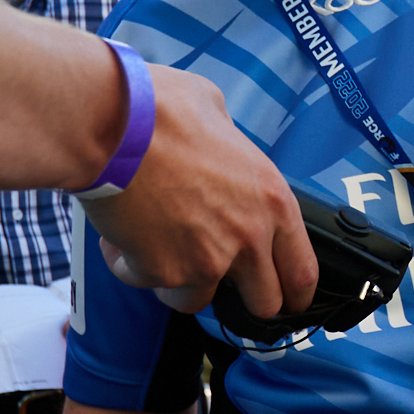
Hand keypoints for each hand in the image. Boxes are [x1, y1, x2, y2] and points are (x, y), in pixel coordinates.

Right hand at [94, 66, 316, 318]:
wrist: (112, 127)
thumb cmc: (159, 110)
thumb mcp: (217, 113)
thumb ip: (230, 148)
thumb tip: (223, 145)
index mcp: (272, 199)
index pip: (302, 271)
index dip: (294, 293)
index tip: (285, 300)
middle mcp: (249, 236)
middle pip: (263, 303)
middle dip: (237, 295)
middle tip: (209, 274)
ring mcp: (209, 260)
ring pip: (197, 300)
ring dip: (175, 280)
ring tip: (152, 241)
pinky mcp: (165, 273)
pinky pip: (148, 284)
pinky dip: (130, 266)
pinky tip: (119, 234)